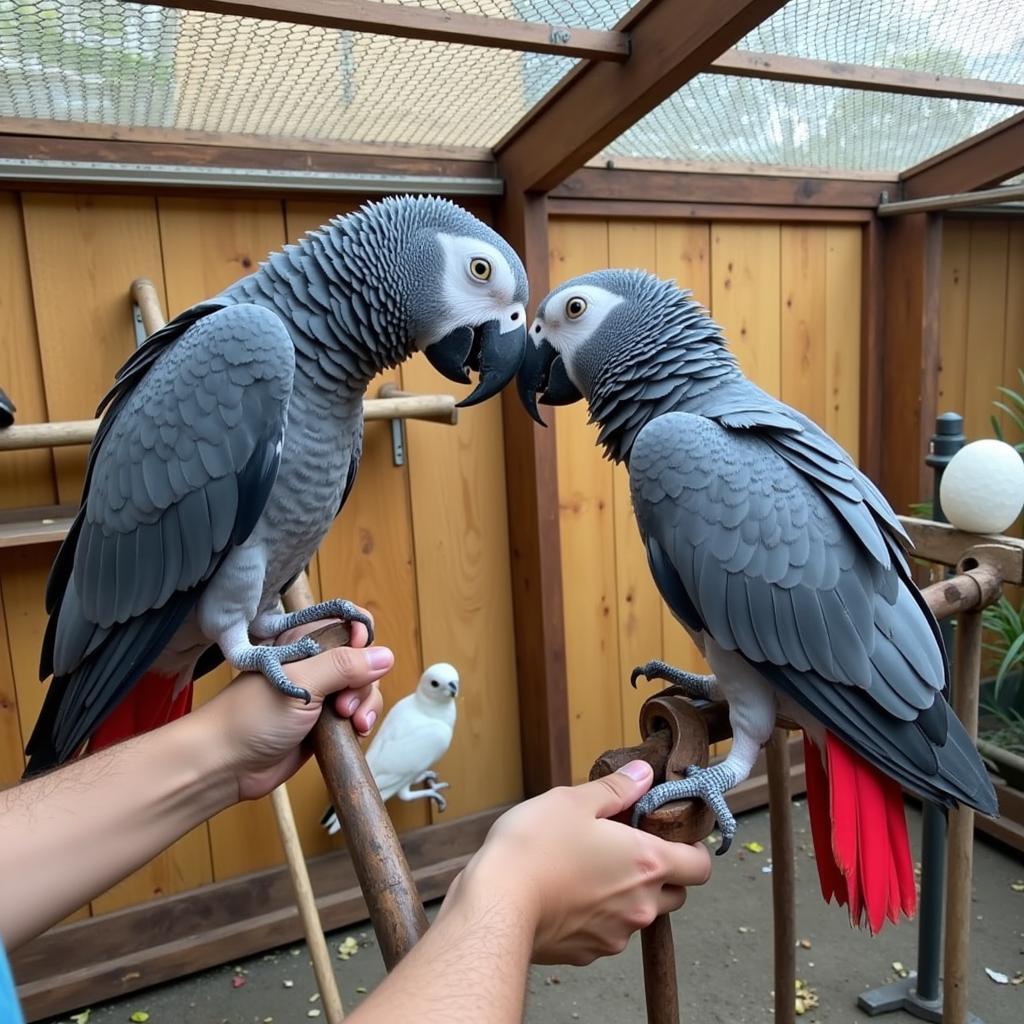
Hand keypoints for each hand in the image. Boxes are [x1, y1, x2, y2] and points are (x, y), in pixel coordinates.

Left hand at [193, 616, 389, 800]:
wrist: (226, 765)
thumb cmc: (251, 716)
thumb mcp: (301, 682)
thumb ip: (343, 666)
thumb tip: (386, 656)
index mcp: (303, 643)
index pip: (347, 625)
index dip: (362, 639)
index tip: (363, 657)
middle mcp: (315, 666)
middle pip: (363, 661)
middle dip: (364, 682)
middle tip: (344, 704)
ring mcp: (321, 695)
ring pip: (364, 689)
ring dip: (366, 705)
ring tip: (351, 722)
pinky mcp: (325, 723)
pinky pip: (357, 715)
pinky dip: (362, 722)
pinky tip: (356, 732)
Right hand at [445, 761, 711, 964]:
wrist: (495, 908)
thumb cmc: (535, 848)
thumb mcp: (573, 800)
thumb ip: (616, 789)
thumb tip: (643, 774)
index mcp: (647, 863)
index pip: (700, 866)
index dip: (691, 848)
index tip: (669, 835)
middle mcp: (641, 905)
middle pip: (676, 893)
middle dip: (660, 873)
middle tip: (626, 848)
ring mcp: (616, 935)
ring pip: (640, 914)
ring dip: (627, 895)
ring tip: (589, 868)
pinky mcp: (589, 954)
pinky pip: (608, 932)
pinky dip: (598, 915)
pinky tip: (568, 893)